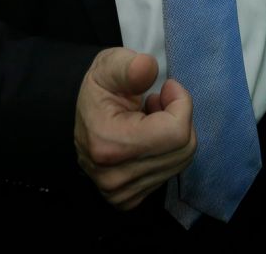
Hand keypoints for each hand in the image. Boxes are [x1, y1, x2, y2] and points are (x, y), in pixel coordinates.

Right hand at [74, 47, 196, 209]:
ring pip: (180, 161)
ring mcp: (120, 193)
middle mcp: (113, 177)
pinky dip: (166, 153)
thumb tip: (147, 68)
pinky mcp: (128, 200)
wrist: (83, 118)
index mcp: (107, 144)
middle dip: (178, 118)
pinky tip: (148, 139)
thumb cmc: (100, 89)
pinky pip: (170, 173)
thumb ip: (130, 66)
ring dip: (173, 135)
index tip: (166, 88)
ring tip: (150, 119)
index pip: (176, 132)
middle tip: (157, 102)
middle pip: (183, 148)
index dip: (180, 103)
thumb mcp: (110, 65)